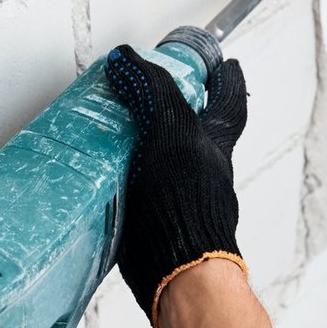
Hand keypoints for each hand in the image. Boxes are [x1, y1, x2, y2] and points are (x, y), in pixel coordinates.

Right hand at [104, 45, 249, 327]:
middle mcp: (202, 170)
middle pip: (195, 133)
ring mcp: (178, 199)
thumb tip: (127, 57)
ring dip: (140, 148)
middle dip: (176, 113)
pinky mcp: (151, 223)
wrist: (177, 270)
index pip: (227, 103)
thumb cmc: (186, 202)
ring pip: (163, 164)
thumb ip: (153, 91)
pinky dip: (121, 181)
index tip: (224, 64)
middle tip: (151, 93)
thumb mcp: (172, 130)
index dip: (226, 81)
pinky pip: (137, 193)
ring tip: (108, 129)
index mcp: (215, 143)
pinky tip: (99, 176)